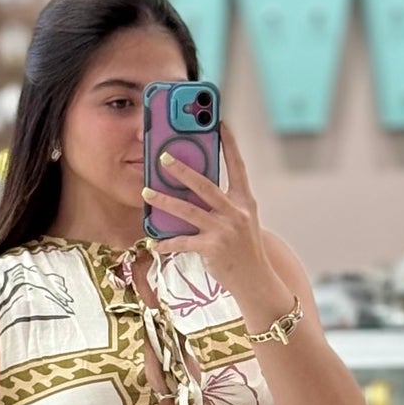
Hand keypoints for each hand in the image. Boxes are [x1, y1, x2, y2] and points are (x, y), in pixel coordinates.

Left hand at [143, 120, 275, 297]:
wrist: (257, 282)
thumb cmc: (246, 251)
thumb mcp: (242, 222)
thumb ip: (225, 205)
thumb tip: (196, 192)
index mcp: (245, 201)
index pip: (238, 166)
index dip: (229, 143)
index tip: (219, 122)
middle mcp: (236, 212)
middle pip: (205, 185)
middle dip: (182, 170)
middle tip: (163, 158)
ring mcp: (224, 230)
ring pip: (188, 211)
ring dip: (164, 201)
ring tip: (146, 193)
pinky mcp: (213, 249)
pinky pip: (183, 242)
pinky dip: (167, 243)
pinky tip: (154, 242)